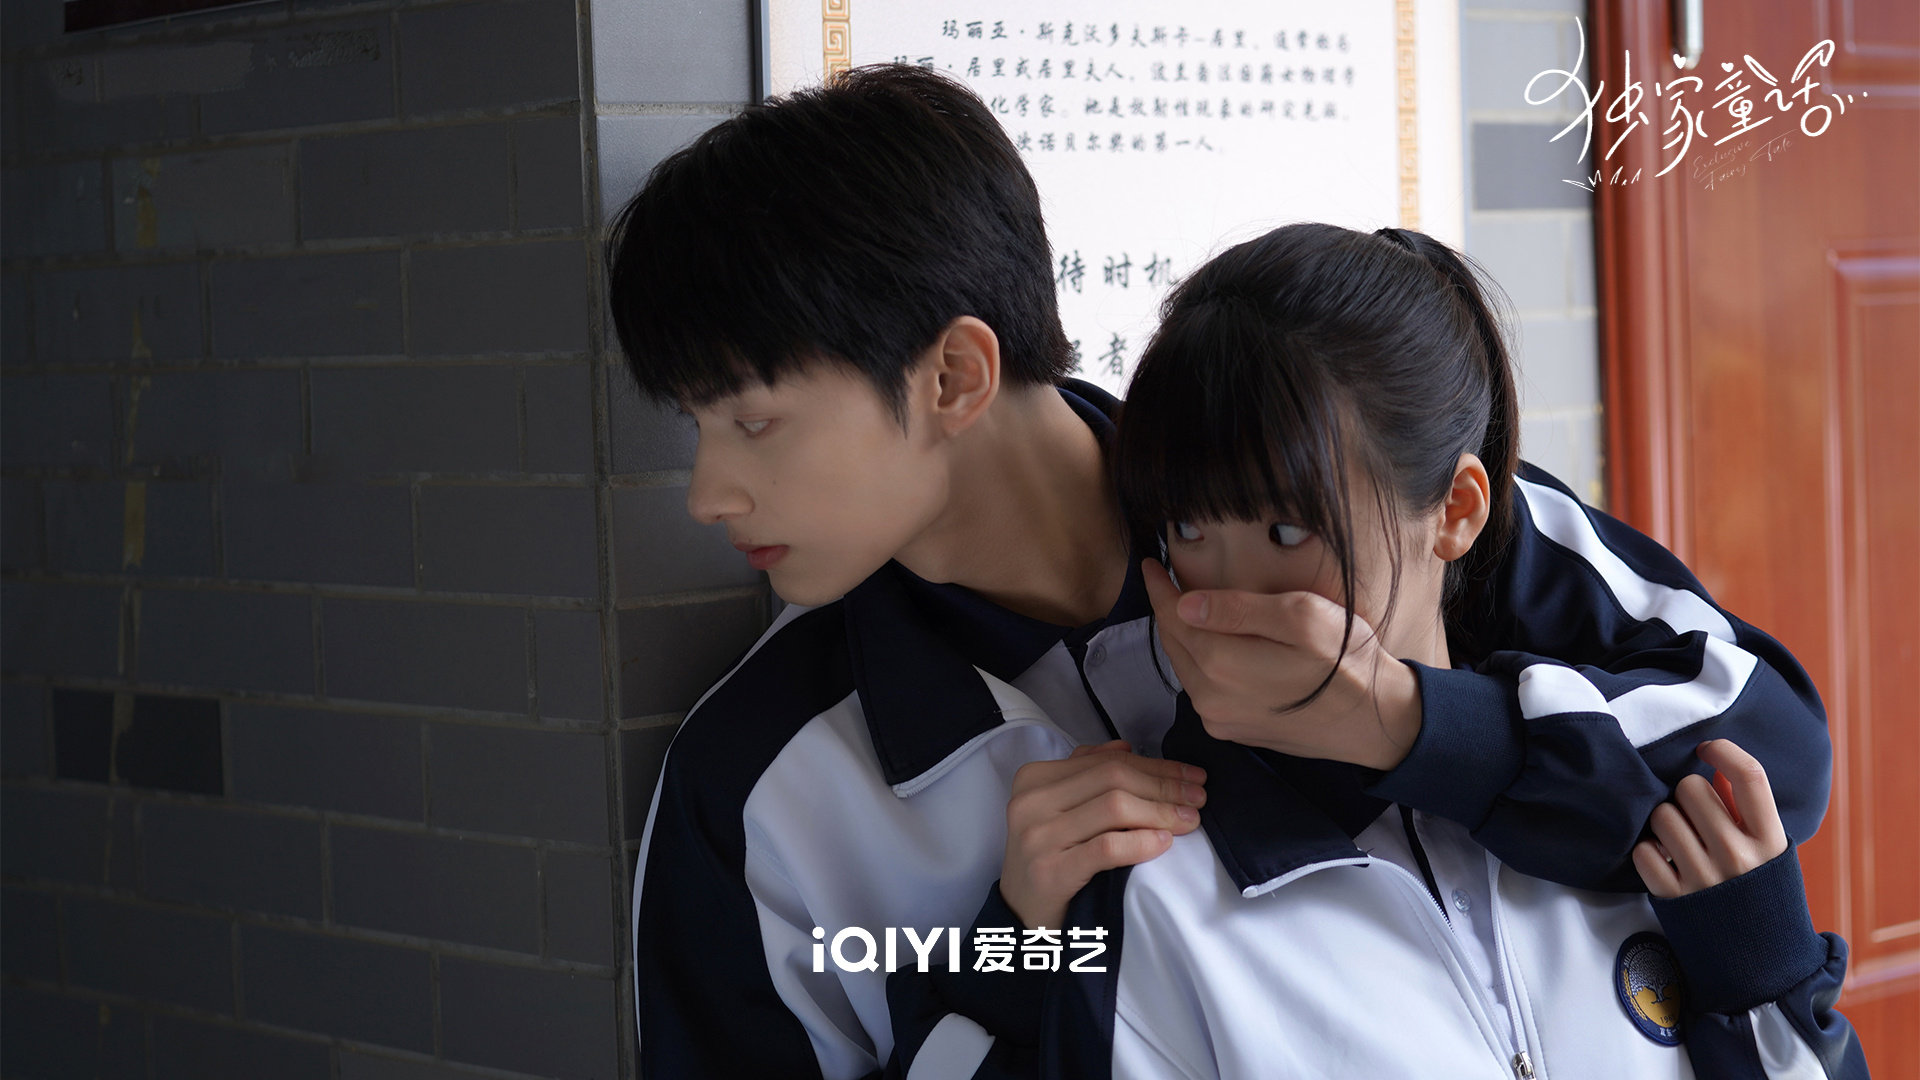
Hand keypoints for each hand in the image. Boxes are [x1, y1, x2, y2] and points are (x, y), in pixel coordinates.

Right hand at [1000, 740, 1206, 930]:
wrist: (1019, 916)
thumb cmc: (1047, 859)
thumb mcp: (1055, 810)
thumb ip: (1084, 774)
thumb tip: (1127, 748)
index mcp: (1035, 778)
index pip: (1107, 762)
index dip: (1155, 766)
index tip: (1190, 775)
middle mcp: (1032, 802)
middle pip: (1114, 779)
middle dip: (1164, 786)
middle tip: (1198, 797)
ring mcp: (1039, 836)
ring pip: (1114, 808)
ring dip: (1161, 812)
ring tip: (1189, 820)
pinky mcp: (1051, 871)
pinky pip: (1107, 847)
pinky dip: (1141, 842)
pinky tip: (1164, 842)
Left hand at [1142, 559, 1421, 770]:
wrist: (1377, 721)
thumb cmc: (1346, 661)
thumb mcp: (1301, 617)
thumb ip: (1239, 609)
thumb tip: (1186, 603)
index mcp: (1220, 666)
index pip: (1174, 618)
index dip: (1160, 588)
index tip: (1152, 563)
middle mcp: (1210, 700)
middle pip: (1174, 644)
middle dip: (1167, 609)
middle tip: (1164, 579)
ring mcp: (1220, 720)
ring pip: (1185, 668)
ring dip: (1182, 636)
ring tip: (1185, 606)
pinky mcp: (1233, 732)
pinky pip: (1201, 689)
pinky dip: (1198, 661)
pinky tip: (1211, 643)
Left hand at [1632, 739, 1789, 897]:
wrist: (1760, 962)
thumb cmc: (1760, 892)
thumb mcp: (1770, 852)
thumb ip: (1747, 811)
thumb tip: (1716, 768)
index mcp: (1770, 841)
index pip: (1749, 775)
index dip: (1724, 750)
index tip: (1709, 750)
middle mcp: (1738, 856)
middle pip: (1691, 788)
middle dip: (1688, 794)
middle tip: (1696, 815)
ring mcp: (1705, 877)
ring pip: (1662, 814)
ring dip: (1666, 822)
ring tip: (1682, 841)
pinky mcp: (1674, 897)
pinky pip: (1643, 851)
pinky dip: (1649, 853)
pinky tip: (1666, 862)